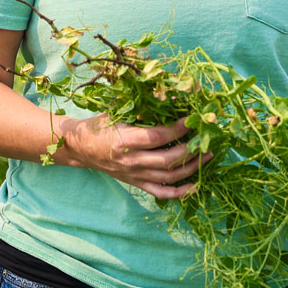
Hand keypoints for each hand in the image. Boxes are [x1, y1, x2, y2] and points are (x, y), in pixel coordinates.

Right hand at [54, 114, 211, 199]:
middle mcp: (131, 161)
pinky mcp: (136, 183)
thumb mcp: (117, 111)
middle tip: (207, 138)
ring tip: (208, 155)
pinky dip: (179, 192)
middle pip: (167, 160)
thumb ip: (140, 105)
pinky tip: (195, 185)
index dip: (178, 129)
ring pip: (168, 177)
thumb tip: (168, 95)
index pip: (158, 137)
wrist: (79, 148)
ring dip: (191, 167)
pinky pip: (160, 192)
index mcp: (126, 140)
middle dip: (191, 149)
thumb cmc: (99, 125)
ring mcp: (134, 175)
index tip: (193, 119)